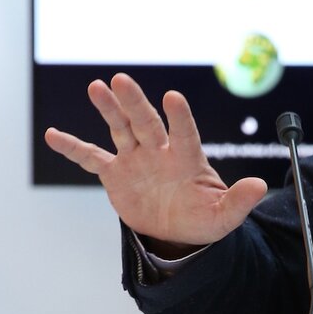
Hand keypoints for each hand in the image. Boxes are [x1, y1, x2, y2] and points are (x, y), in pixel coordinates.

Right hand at [45, 74, 267, 249]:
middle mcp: (159, 151)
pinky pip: (91, 157)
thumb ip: (238, 201)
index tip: (172, 98)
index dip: (179, 116)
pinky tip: (53, 135)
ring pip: (120, 128)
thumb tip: (260, 186)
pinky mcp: (115, 173)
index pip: (183, 132)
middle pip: (145, 122)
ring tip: (97, 87)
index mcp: (186, 157)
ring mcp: (135, 159)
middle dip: (134, 102)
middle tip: (122, 81)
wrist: (177, 232)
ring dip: (109, 109)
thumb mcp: (224, 217)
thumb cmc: (203, 218)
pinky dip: (72, 147)